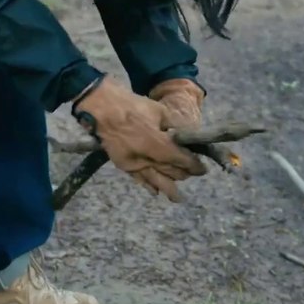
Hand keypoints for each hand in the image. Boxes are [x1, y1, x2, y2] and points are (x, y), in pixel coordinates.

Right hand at [72, 77, 204, 200]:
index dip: (193, 165)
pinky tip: (155, 191)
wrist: (102, 107)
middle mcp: (146, 158)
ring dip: (168, 188)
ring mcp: (133, 163)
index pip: (180, 159)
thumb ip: (175, 126)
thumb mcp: (160, 110)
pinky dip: (148, 185)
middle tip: (192, 173)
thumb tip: (189, 136)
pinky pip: (138, 179)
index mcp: (157, 143)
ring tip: (177, 198)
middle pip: (170, 171)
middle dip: (183, 174)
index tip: (202, 168)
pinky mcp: (122, 164)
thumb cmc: (132, 105)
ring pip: (155, 180)